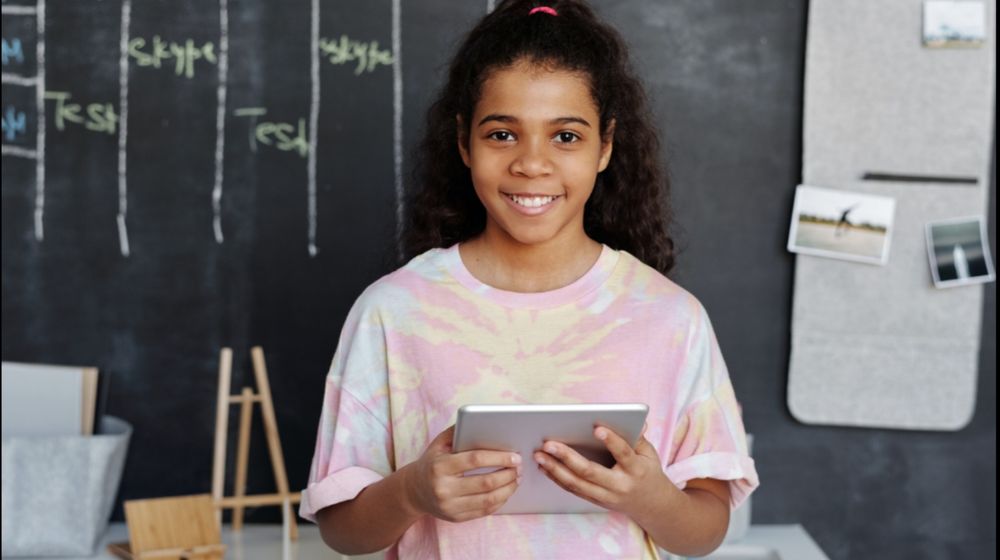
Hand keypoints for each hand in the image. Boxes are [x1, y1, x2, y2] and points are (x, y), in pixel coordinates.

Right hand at [403, 425, 522, 521]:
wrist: (413, 491)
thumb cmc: (431, 463)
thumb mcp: (439, 444)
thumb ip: (458, 431)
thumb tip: (484, 421)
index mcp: (439, 466)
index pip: (475, 460)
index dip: (498, 458)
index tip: (515, 456)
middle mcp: (443, 489)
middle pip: (486, 482)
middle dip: (508, 474)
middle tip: (520, 467)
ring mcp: (450, 506)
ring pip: (488, 500)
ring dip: (508, 489)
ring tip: (517, 478)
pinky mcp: (456, 518)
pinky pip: (484, 511)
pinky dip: (500, 501)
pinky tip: (507, 491)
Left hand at [534, 423, 676, 519]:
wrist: (652, 506)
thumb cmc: (648, 472)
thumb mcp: (649, 454)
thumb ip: (639, 437)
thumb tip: (636, 419)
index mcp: (636, 470)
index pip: (623, 454)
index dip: (611, 441)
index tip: (596, 427)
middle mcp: (619, 486)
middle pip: (590, 472)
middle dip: (567, 457)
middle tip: (548, 444)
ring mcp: (605, 496)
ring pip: (576, 484)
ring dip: (554, 469)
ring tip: (539, 455)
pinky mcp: (595, 501)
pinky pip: (573, 490)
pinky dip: (557, 478)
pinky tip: (544, 467)